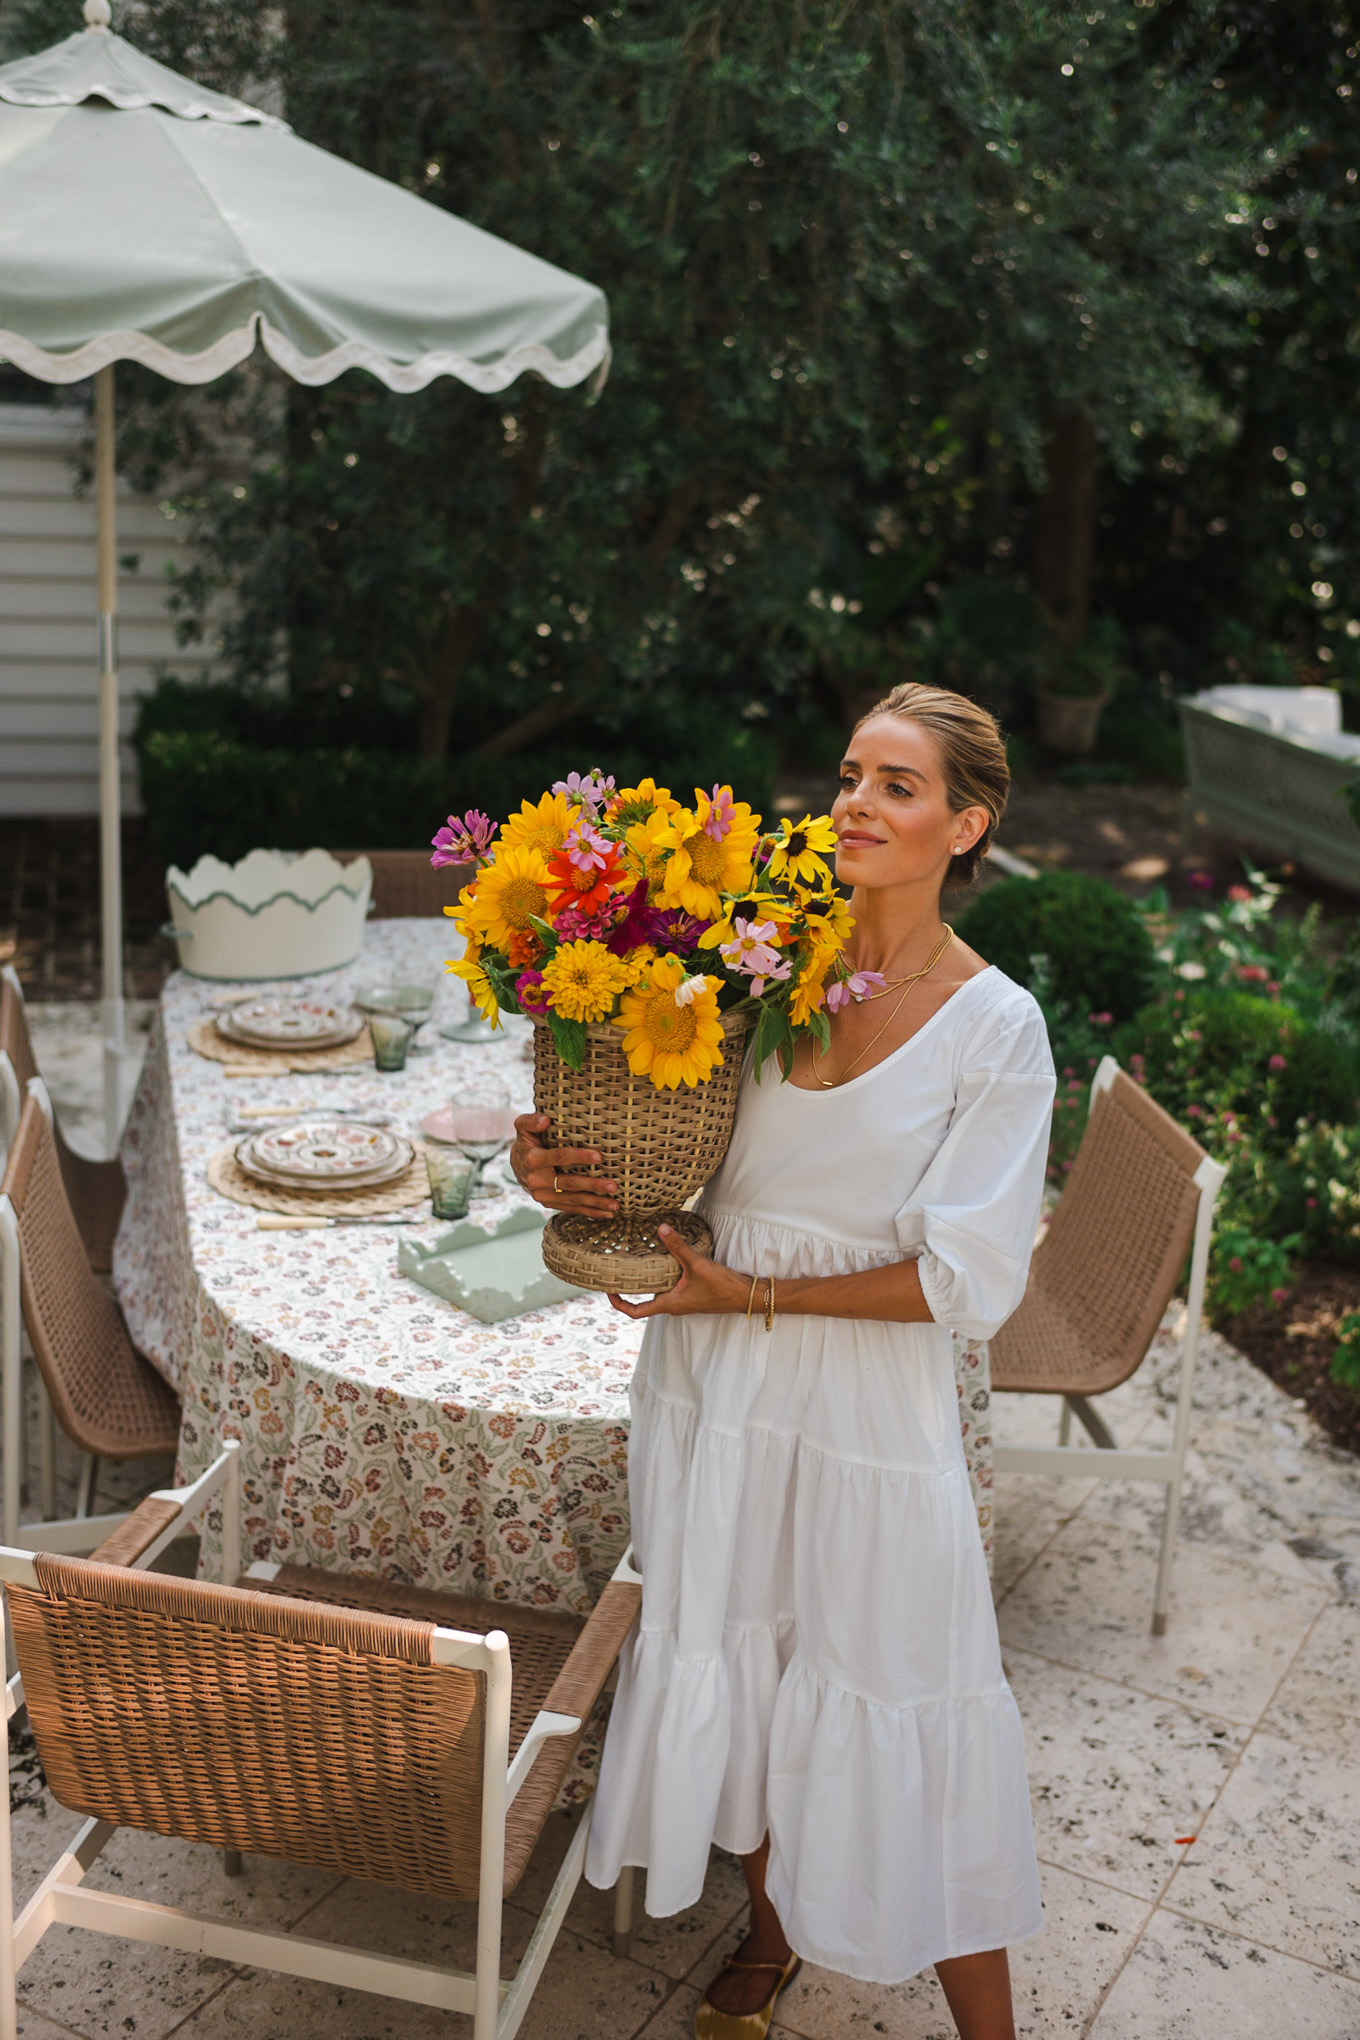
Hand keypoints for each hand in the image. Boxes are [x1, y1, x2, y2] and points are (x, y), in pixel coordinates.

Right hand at [509, 1112, 618, 1217]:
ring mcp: (542, 1195)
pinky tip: (606, 1214)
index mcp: (533, 1159)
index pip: (559, 1157)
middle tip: (613, 1186)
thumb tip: (546, 1120)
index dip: (579, 1156)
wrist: (516, 1165)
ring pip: (572, 1200)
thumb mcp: (523, 1127)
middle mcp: (536, 1180)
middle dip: (592, 1186)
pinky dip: (589, 1212)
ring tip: (615, 1205)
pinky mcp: (548, 1204)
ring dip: (595, 1204)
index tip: (599, 1156)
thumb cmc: (527, 1142)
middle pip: (569, 1183)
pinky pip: (570, 1208)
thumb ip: (531, 1121)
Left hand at [607, 1224, 747, 1318]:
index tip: (607, 1291)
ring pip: (657, 1294)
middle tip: (616, 1273)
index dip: (618, 1303)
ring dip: (645, 1283)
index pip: (636, 1312)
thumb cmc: (722, 1287)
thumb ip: (678, 1247)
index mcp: (669, 1305)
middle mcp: (673, 1306)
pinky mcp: (691, 1294)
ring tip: (634, 1264)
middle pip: (643, 1302)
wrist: (745, 1295)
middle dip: (629, 1290)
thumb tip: (661, 1228)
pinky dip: (661, 1277)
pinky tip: (663, 1260)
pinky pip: (669, 1288)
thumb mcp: (697, 1265)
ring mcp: (683, 1301)